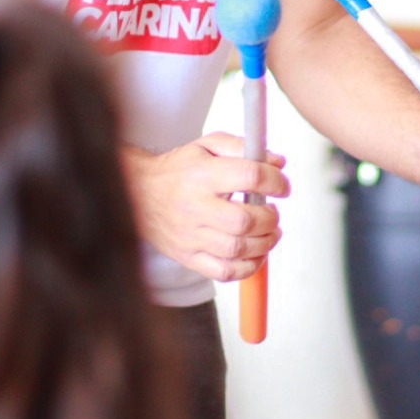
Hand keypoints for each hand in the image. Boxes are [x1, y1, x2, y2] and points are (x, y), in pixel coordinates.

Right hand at [124, 133, 288, 281]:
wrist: (137, 192)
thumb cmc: (179, 169)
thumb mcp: (207, 146)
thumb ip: (244, 148)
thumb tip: (278, 163)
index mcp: (202, 174)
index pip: (249, 177)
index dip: (275, 181)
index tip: (282, 186)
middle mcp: (195, 207)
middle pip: (244, 220)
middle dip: (270, 218)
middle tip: (273, 211)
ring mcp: (190, 236)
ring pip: (237, 248)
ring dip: (265, 242)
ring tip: (270, 231)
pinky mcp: (188, 257)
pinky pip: (224, 272)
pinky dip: (249, 267)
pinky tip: (256, 253)